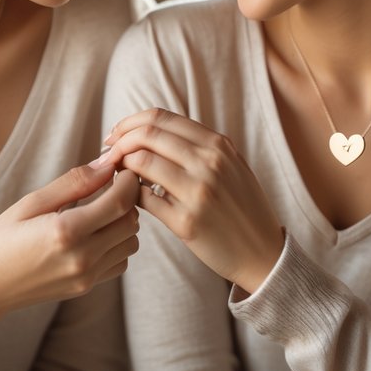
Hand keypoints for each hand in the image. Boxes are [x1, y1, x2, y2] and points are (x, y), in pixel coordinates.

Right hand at [0, 163, 140, 362]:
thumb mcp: (30, 203)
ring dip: (124, 222)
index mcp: (66, 231)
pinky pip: (120, 261)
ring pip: (131, 242)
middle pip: (131, 222)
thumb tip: (107, 163)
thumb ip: (73, 183)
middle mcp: (82, 257)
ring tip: (102, 208)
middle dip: (128, 198)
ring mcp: (86, 276)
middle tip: (113, 183)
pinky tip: (96, 232)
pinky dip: (117, 244)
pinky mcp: (86, 287)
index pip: (120, 202)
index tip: (122, 168)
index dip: (128, 181)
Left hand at [102, 108, 283, 293]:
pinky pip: (143, 199)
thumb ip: (198, 146)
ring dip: (120, 167)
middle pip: (146, 135)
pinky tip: (129, 199)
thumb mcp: (230, 165)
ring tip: (116, 176)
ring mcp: (199, 192)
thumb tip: (149, 131)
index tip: (115, 135)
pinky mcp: (187, 223)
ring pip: (141, 163)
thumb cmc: (240, 208)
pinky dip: (129, 195)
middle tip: (107, 154)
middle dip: (118, 141)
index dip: (129, 123)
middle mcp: (210, 163)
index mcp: (218, 144)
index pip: (160, 117)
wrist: (263, 253)